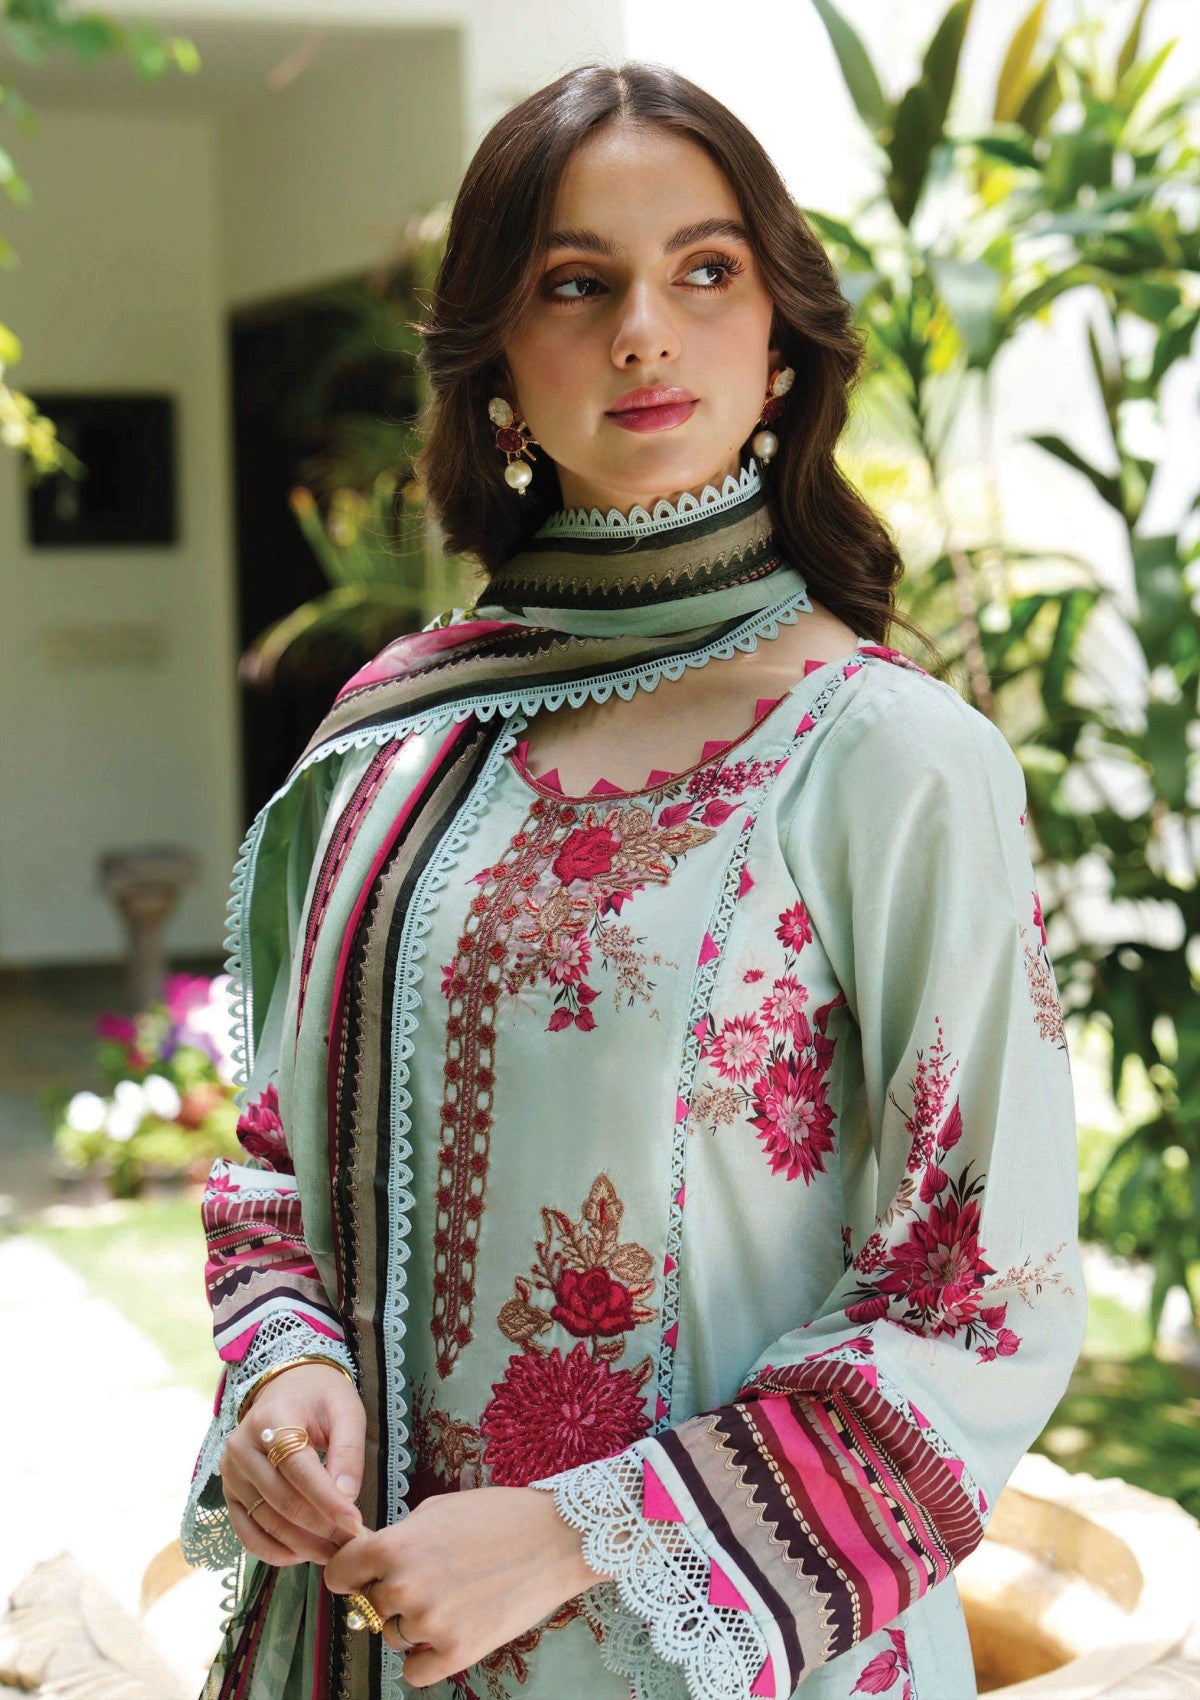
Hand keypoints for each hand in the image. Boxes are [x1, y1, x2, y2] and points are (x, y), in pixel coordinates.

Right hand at [219, 1363, 366, 1566]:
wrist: (285, 1388)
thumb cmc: (320, 1398)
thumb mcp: (345, 1410)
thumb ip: (348, 1451)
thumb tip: (347, 1498)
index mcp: (272, 1418)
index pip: (300, 1470)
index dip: (328, 1501)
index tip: (356, 1524)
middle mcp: (242, 1447)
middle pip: (283, 1501)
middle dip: (321, 1528)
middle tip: (352, 1544)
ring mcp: (230, 1473)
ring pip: (266, 1521)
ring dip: (302, 1545)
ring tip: (334, 1553)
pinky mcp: (229, 1493)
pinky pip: (246, 1532)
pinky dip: (273, 1551)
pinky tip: (302, 1556)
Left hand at [323, 1485, 612, 1686]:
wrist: (554, 1537)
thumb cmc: (496, 1515)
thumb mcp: (435, 1511)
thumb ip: (397, 1538)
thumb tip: (367, 1560)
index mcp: (393, 1547)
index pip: (339, 1575)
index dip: (350, 1575)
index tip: (362, 1577)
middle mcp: (403, 1587)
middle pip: (370, 1608)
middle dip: (390, 1597)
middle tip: (428, 1581)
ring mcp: (429, 1623)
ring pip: (395, 1637)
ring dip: (413, 1624)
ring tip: (452, 1598)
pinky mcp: (457, 1653)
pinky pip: (415, 1671)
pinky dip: (426, 1658)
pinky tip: (450, 1632)